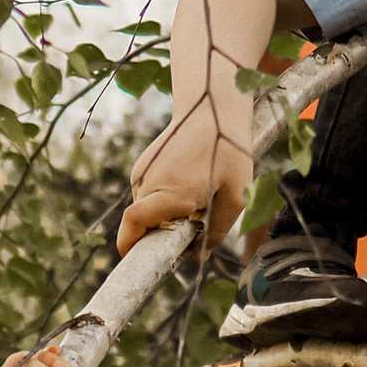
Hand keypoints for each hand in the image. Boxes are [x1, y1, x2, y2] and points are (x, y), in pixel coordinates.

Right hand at [119, 114, 254, 259]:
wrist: (212, 106)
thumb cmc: (229, 149)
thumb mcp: (236, 195)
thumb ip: (218, 231)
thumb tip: (198, 254)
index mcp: (171, 191)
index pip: (134, 223)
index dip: (130, 246)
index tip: (138, 260)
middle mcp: (149, 182)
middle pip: (141, 223)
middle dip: (158, 234)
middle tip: (190, 227)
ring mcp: (143, 171)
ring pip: (144, 208)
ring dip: (162, 215)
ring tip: (194, 198)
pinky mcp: (143, 164)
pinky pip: (147, 193)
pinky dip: (162, 199)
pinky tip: (187, 183)